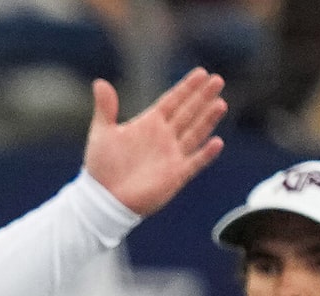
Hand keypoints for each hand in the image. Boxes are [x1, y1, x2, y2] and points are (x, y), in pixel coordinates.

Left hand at [82, 70, 227, 215]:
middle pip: (188, 112)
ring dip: (208, 119)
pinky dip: (205, 154)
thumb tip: (99, 83)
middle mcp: (164, 137)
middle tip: (217, 80)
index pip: (172, 101)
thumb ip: (105, 108)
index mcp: (149, 124)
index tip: (202, 72)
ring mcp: (172, 155)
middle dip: (203, 97)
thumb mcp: (102, 134)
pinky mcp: (175, 175)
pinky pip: (195, 162)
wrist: (103, 200)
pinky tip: (216, 142)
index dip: (186, 88)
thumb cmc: (100, 168)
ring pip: (195, 133)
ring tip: (220, 103)